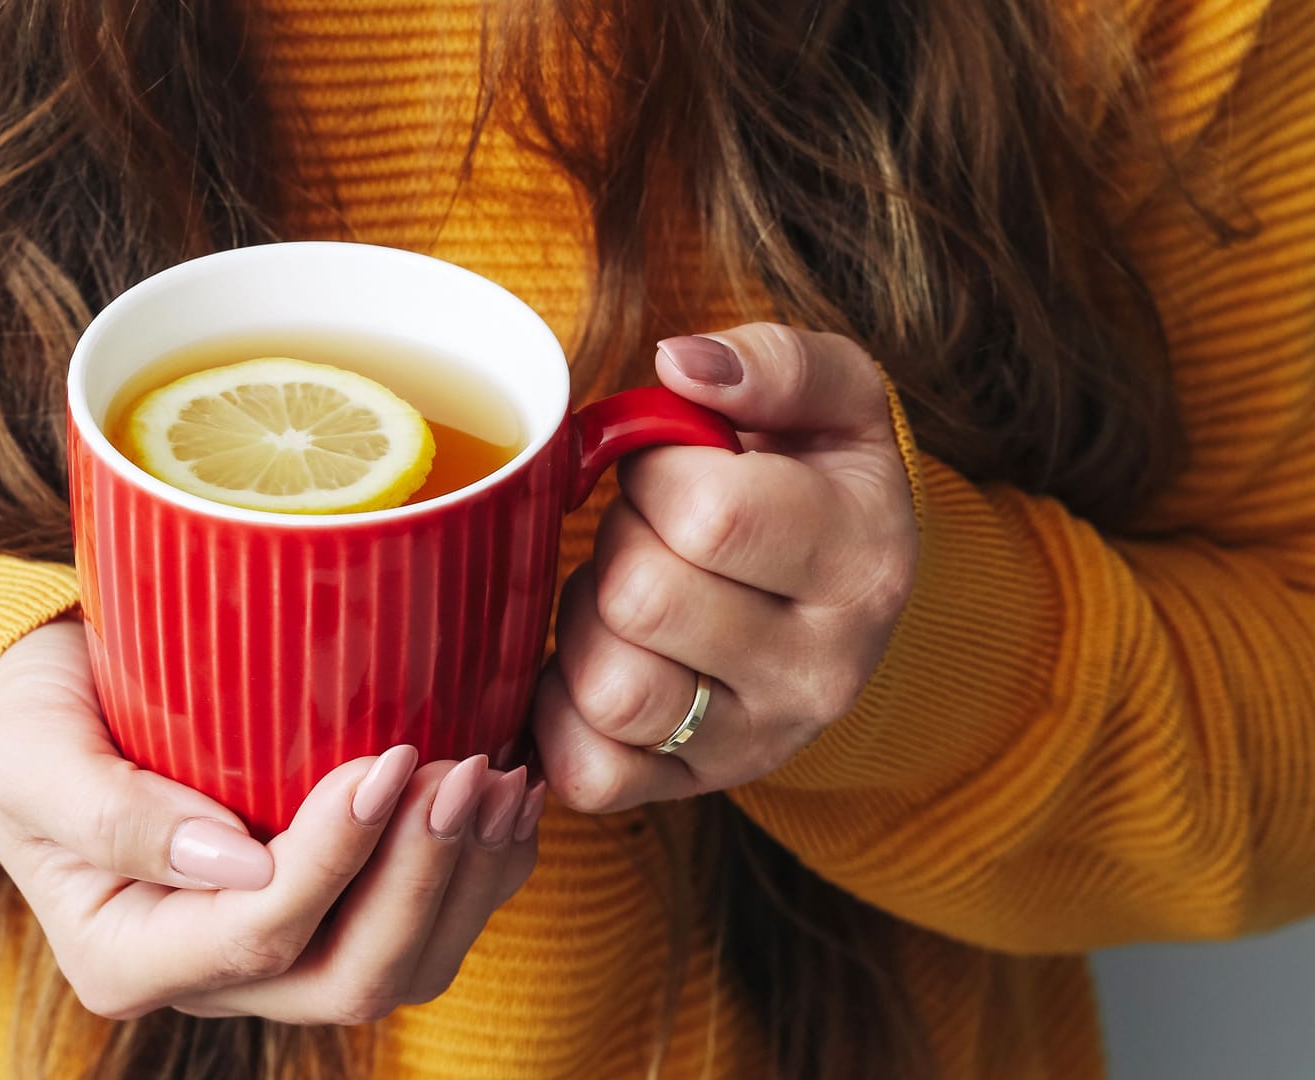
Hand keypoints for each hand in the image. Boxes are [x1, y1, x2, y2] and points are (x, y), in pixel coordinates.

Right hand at [0, 619, 543, 1022]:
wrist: (45, 706)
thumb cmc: (29, 721)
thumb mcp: (34, 755)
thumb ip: (113, 813)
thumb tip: (234, 860)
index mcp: (128, 957)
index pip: (259, 934)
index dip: (337, 858)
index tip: (386, 760)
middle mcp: (211, 978)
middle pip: (349, 976)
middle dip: (423, 880)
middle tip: (463, 772)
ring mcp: (275, 956)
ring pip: (402, 965)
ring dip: (465, 879)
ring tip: (498, 778)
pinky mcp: (324, 913)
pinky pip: (424, 924)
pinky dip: (480, 868)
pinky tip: (510, 795)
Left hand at [535, 323, 917, 811]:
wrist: (844, 599)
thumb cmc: (815, 481)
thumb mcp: (831, 401)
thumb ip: (773, 363)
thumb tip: (681, 362)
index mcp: (863, 562)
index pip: (710, 515)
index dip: (655, 473)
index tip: (669, 468)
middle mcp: (821, 671)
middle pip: (643, 600)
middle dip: (616, 543)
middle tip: (644, 531)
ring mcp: (756, 744)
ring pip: (610, 688)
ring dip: (586, 625)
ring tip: (625, 595)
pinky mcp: (689, 792)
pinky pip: (587, 771)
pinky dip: (561, 710)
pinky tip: (594, 659)